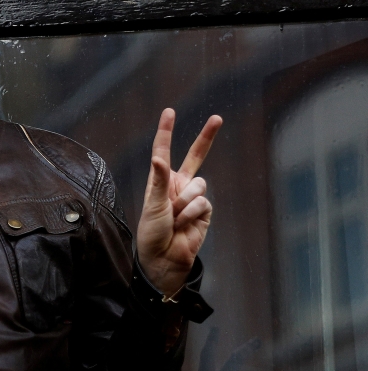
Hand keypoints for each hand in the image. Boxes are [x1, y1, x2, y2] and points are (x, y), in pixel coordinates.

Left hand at [136, 109, 221, 294]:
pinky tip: (185, 225)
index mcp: (160, 181)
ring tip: (174, 219)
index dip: (166, 131)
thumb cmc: (152, 232)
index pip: (163, 151)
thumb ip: (158, 180)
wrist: (164, 259)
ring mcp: (193, 197)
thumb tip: (158, 158)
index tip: (169, 111)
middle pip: (196, 156)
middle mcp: (177, 185)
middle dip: (207, 137)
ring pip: (199, 185)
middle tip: (218, 118)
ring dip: (185, 203)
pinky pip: (204, 202)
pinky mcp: (205, 211)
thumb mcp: (152, 205)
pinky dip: (193, 214)